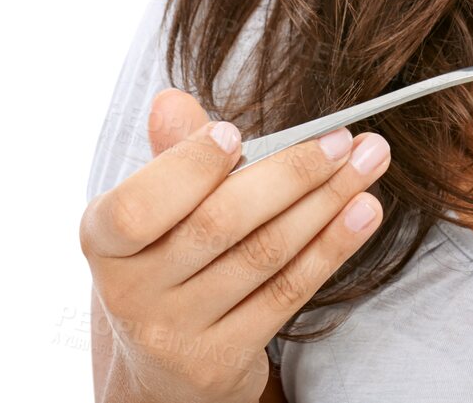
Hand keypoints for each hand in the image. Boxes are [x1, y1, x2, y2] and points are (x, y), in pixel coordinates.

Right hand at [80, 88, 391, 402]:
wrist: (164, 371)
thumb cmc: (169, 264)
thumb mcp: (157, 212)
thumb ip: (174, 157)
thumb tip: (171, 101)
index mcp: (103, 240)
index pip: (139, 207)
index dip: (189, 169)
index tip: (239, 132)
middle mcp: (128, 293)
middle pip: (221, 223)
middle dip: (293, 172)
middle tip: (342, 139)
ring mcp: (173, 334)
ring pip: (265, 254)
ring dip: (328, 200)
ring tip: (369, 161)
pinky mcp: (218, 362)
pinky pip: (288, 292)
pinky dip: (333, 245)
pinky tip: (364, 210)